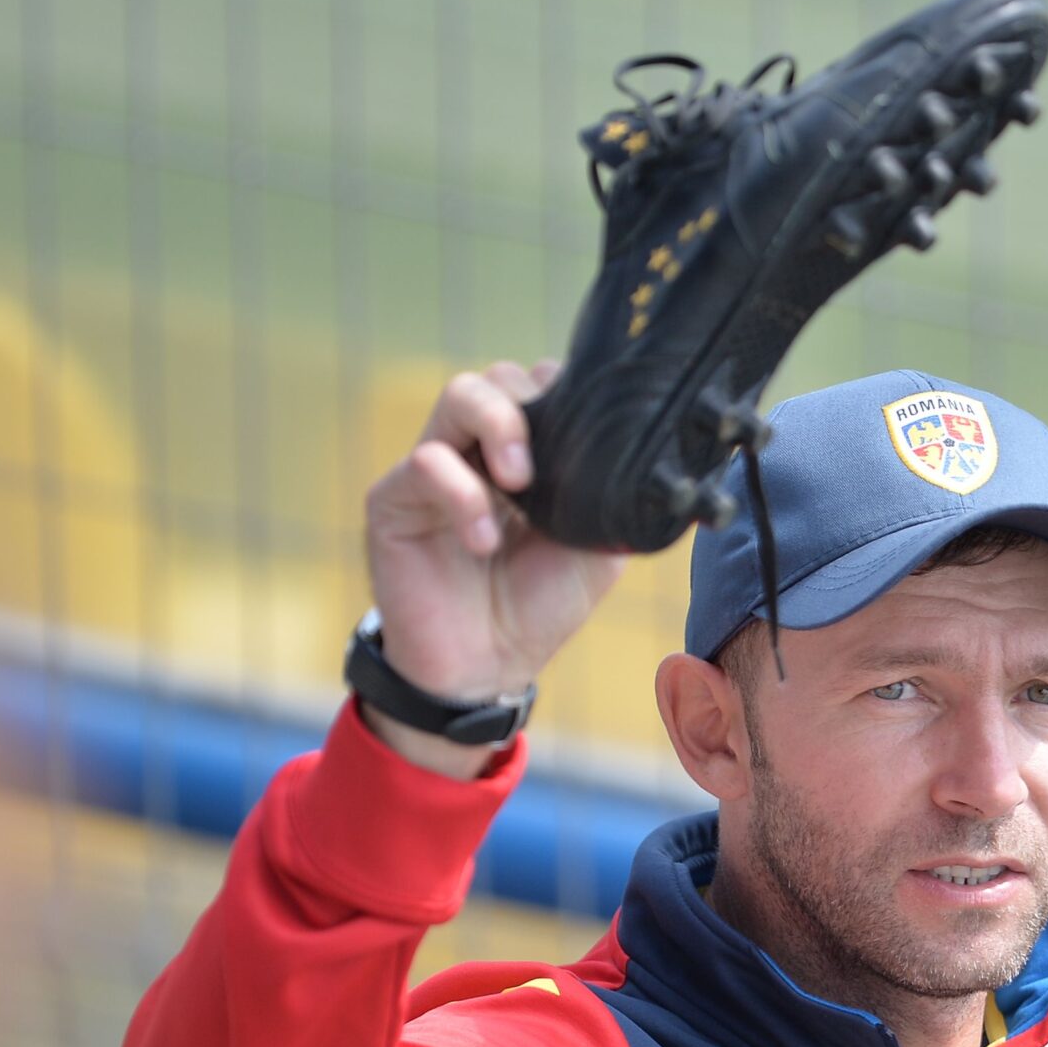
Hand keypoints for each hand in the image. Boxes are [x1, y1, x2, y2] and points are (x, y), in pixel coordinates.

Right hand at [360, 362, 625, 772]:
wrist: (485, 668)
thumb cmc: (538, 606)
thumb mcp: (598, 549)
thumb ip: (616, 496)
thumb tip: (653, 459)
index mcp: (528, 453)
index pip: (543, 384)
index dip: (567, 394)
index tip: (593, 432)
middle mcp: (478, 450)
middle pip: (501, 377)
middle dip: (534, 405)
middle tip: (552, 466)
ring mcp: (435, 468)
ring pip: (460, 395)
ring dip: (500, 425)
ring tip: (520, 483)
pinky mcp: (394, 499)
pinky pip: (426, 463)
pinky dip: (462, 496)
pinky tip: (484, 541)